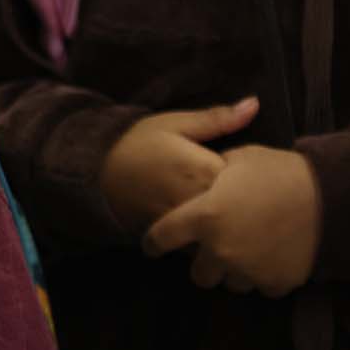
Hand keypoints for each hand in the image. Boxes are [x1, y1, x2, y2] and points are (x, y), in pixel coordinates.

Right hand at [98, 98, 255, 234]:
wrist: (94, 169)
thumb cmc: (138, 141)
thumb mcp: (176, 123)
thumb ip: (218, 118)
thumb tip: (255, 103)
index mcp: (205, 168)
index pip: (250, 180)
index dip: (251, 177)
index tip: (248, 172)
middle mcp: (198, 199)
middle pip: (239, 210)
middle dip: (242, 204)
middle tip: (241, 194)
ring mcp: (184, 222)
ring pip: (220, 232)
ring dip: (226, 226)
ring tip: (225, 215)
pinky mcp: (169, 238)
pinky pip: (199, 245)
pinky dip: (205, 240)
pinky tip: (204, 229)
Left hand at [143, 145, 321, 296]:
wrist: (332, 196)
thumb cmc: (281, 171)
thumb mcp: (240, 159)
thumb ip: (213, 173)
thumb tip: (204, 173)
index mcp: (203, 217)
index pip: (161, 238)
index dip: (153, 243)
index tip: (153, 246)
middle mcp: (220, 250)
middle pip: (198, 275)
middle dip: (205, 263)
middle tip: (218, 248)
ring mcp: (248, 270)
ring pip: (230, 283)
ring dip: (234, 270)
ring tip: (250, 250)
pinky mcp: (275, 283)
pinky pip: (260, 286)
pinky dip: (263, 276)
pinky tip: (272, 257)